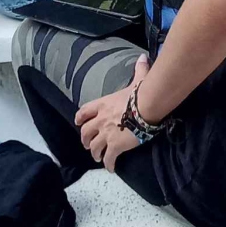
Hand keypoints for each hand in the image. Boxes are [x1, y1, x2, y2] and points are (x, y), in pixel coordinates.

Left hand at [75, 54, 149, 171]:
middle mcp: (101, 120)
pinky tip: (111, 168)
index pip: (85, 111)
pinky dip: (109, 164)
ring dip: (95, 153)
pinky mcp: (116, 145)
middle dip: (85, 140)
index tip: (79, 123)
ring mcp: (107, 134)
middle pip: (86, 132)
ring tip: (98, 158)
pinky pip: (109, 158)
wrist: (147, 106)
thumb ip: (138, 70)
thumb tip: (142, 58)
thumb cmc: (141, 92)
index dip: (81, 118)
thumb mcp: (138, 80)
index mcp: (103, 104)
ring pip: (95, 147)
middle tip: (88, 146)